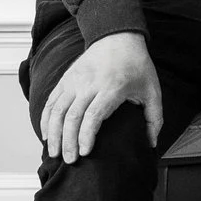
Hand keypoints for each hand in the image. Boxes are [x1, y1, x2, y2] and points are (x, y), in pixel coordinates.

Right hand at [37, 31, 162, 164]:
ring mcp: (73, 81)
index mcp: (112, 87)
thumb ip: (155, 119)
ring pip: (56, 110)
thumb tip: (151, 144)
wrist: (118, 38)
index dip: (86, 136)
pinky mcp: (65, 80)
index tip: (85, 153)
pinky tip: (46, 135)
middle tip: (69, 161)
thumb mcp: (153, 91)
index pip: (93, 115)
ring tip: (54, 153)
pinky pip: (50, 102)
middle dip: (68, 141)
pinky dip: (46, 120)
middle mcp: (89, 84)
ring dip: (53, 134)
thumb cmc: (137, 66)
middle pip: (71, 116)